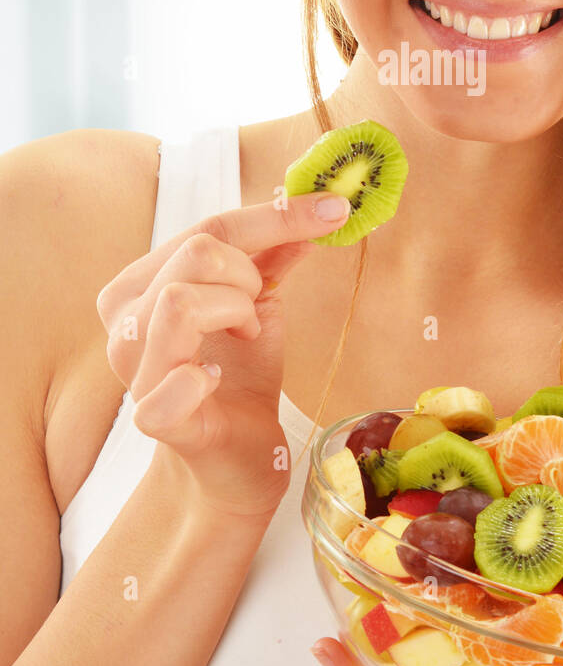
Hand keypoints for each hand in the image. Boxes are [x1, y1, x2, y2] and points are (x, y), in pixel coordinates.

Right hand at [95, 192, 351, 519]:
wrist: (236, 456)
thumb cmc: (239, 376)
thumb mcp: (259, 304)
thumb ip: (271, 256)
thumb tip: (315, 210)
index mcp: (142, 284)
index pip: (207, 229)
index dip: (276, 216)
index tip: (334, 209)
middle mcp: (125, 322)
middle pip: (196, 253)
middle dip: (246, 275)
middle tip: (255, 309)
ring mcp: (135, 371)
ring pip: (181, 300)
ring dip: (234, 313)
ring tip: (242, 337)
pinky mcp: (156, 420)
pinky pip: (176, 381)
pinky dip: (206, 376)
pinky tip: (218, 379)